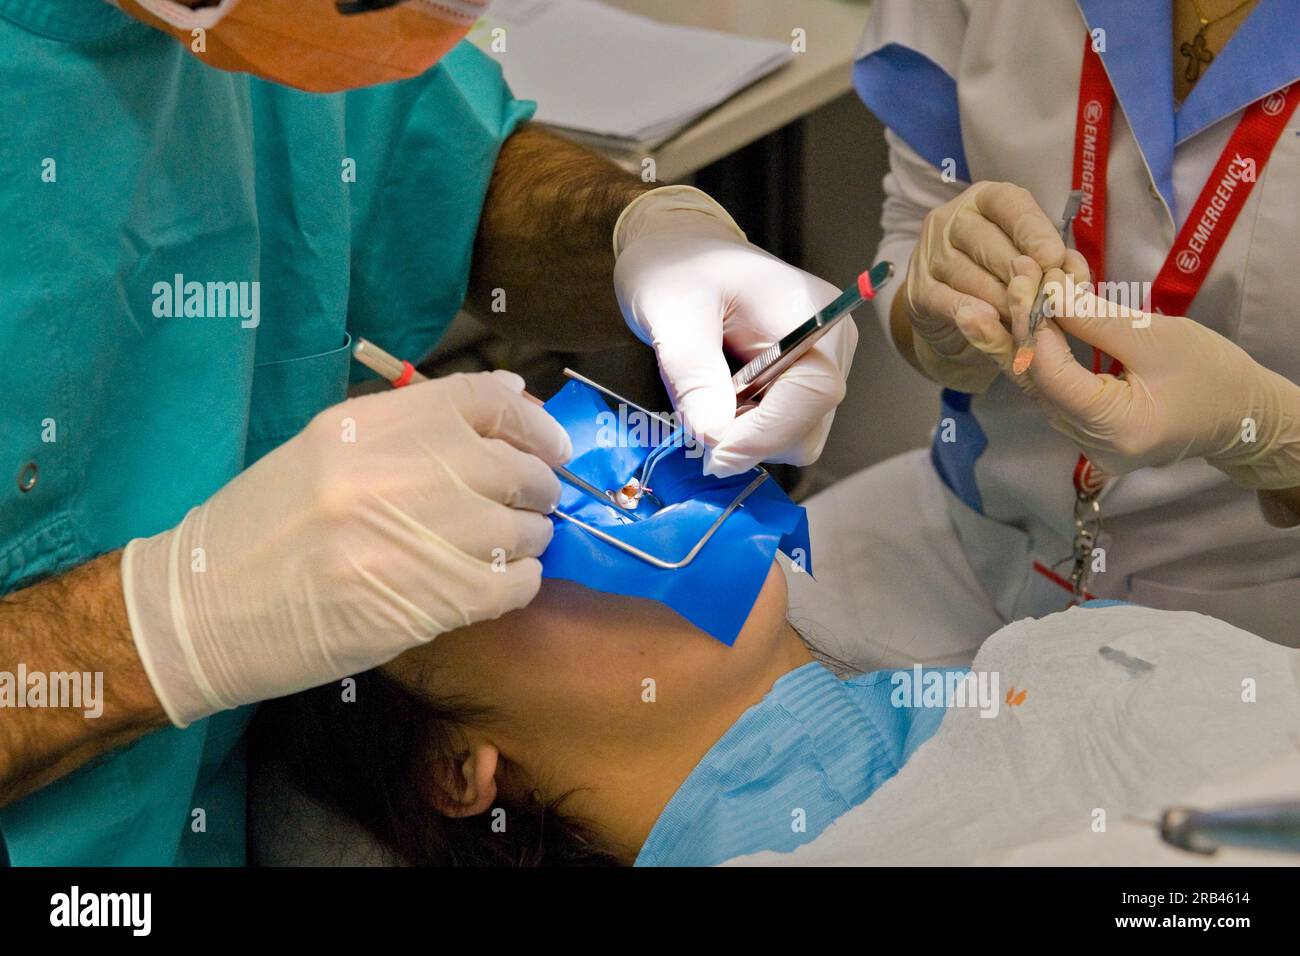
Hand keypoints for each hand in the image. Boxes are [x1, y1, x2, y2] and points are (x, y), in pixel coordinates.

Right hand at [121, 371, 571, 726]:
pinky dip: (519, 583)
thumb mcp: (324, 449)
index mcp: (368, 425)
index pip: (484, 399)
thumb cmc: (262, 528)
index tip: (548, 444)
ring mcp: (417, 538)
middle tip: (526, 504)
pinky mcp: (430, 604)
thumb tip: (512, 397)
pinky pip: (515, 584)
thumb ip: (414, 424)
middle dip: (536, 487)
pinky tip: (495, 584)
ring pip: (524, 528)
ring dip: (527, 538)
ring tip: (502, 548)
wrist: (201, 614)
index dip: (532, 421)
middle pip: (516, 466)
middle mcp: (398, 471)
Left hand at [613, 186, 856, 477]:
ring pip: (792, 437)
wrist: (676, 249)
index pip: (813, 395)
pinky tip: (716, 397)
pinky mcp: (798, 381)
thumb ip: (695, 376)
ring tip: (704, 394)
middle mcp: (830, 344)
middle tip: (696, 415)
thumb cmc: (676, 266)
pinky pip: (778, 427)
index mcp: (813, 314)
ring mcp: (818, 365)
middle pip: (806, 428)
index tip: (713, 452)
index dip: (765, 433)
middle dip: (749, 437)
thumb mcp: (673, 314)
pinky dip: (743, 427)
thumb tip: (714, 437)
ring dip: (743, 434)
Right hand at [902, 181, 1089, 391]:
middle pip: (989, 244)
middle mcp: (951, 219)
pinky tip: (994, 326)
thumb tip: (1073, 276)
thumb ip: (1056, 262)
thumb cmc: (1000, 277)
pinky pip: (949, 303)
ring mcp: (929, 254)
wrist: (953, 314)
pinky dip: (974, 316)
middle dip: (1022, 277)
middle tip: (1046, 303)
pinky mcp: (917, 290)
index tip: (1054, 259)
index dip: (1033, 232)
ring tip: (1028, 323)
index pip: (1009, 205)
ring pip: (971, 277)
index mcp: (985, 199)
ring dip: (1003, 304)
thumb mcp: (1032, 262)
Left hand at [1014, 273, 1299, 488]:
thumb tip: (1044, 294)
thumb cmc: (1211, 373)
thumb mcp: (1155, 336)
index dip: (1034, 323)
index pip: (1051, 373)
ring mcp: (1085, 444)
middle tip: (1009, 278)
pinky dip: (1042, 351)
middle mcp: (1091, 445)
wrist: (1241, 413)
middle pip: (1035, 381)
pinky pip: (1052, 389)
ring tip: (1010, 289)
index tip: (1029, 279)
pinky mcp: (1086, 432)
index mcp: (1116, 427)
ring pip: (1037, 385)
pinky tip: (1024, 318)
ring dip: (1024, 335)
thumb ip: (1095, 320)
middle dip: (1018, 325)